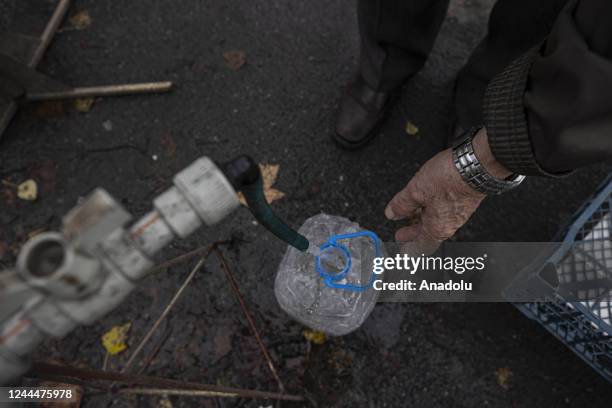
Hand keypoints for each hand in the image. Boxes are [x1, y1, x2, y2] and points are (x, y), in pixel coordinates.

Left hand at [384, 127, 510, 252]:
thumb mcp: (415, 191)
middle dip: (413, 233)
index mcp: (437, 228)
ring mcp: (458, 211)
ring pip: (436, 220)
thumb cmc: (451, 179)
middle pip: (428, 234)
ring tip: (410, 214)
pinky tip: (426, 198)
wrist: (476, 163)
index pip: (421, 247)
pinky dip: (431, 208)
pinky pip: (443, 210)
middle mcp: (450, 223)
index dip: (409, 249)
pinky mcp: (463, 199)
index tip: (401, 250)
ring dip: (421, 219)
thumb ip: (402, 204)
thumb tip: (392, 213)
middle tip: (402, 233)